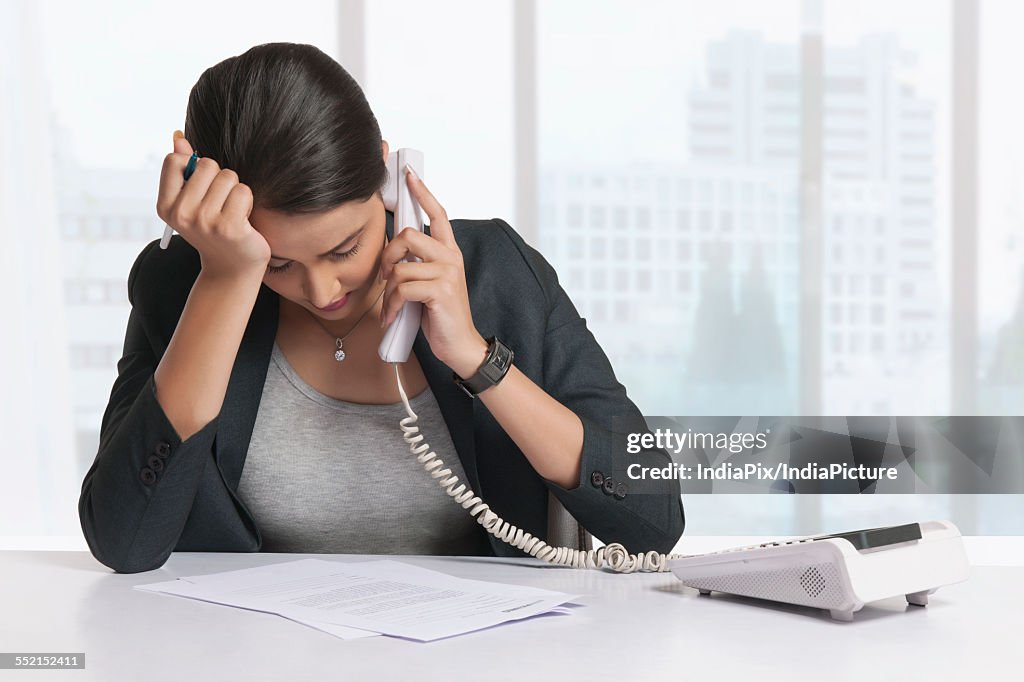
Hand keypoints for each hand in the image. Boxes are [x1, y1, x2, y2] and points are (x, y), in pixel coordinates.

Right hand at [155, 133, 270, 279]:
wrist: (232, 268)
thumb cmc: (213, 230)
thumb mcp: (192, 202)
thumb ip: (184, 170)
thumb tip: (178, 136)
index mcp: (165, 206)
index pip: (173, 160)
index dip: (194, 167)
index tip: (202, 187)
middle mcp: (181, 214)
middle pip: (206, 165)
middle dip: (219, 179)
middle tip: (221, 203)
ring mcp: (205, 221)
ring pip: (228, 176)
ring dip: (236, 190)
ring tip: (232, 211)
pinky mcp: (229, 226)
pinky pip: (243, 191)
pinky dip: (247, 201)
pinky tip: (243, 219)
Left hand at [378, 166, 487, 377]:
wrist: (460, 345)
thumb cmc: (441, 316)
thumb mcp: (429, 284)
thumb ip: (417, 265)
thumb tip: (393, 255)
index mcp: (449, 252)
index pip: (437, 214)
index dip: (422, 192)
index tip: (410, 174)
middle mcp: (451, 258)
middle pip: (408, 236)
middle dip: (388, 255)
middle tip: (385, 276)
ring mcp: (447, 273)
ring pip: (401, 267)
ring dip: (388, 291)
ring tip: (391, 306)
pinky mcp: (440, 291)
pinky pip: (403, 289)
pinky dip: (392, 306)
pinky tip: (393, 317)